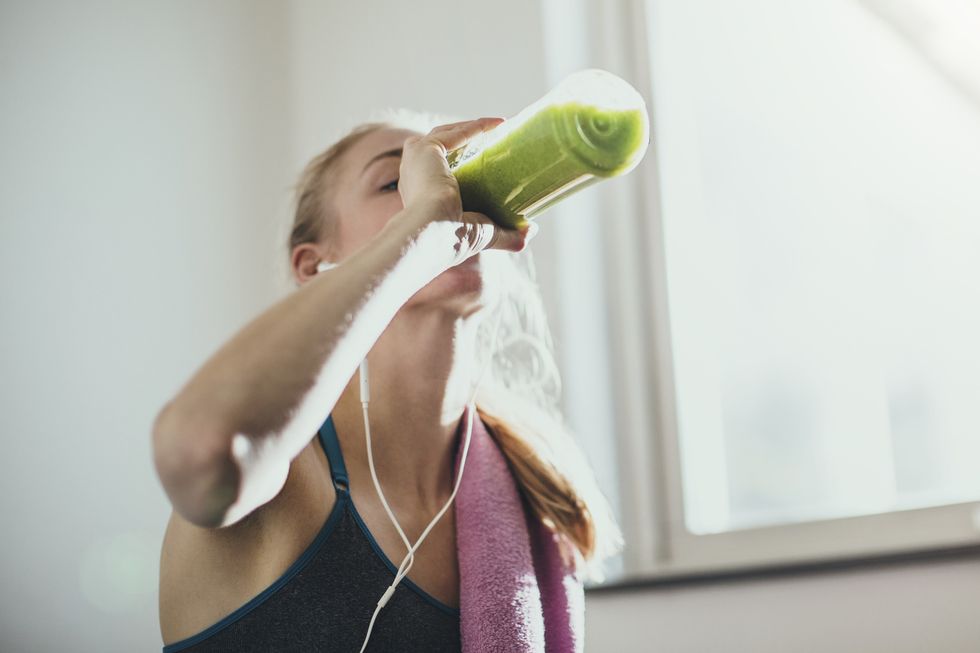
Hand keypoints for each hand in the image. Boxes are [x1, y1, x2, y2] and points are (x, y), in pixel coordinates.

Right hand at [397, 117, 536, 257]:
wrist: (435, 234)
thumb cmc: (453, 239)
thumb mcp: (484, 233)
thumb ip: (507, 234)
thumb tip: (532, 231)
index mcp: (422, 193)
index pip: (441, 168)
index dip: (464, 158)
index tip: (489, 155)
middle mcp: (415, 175)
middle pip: (444, 145)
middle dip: (469, 138)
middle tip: (497, 137)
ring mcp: (416, 160)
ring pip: (447, 133)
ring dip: (473, 128)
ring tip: (500, 125)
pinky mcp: (426, 149)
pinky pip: (454, 133)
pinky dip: (475, 127)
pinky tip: (498, 124)